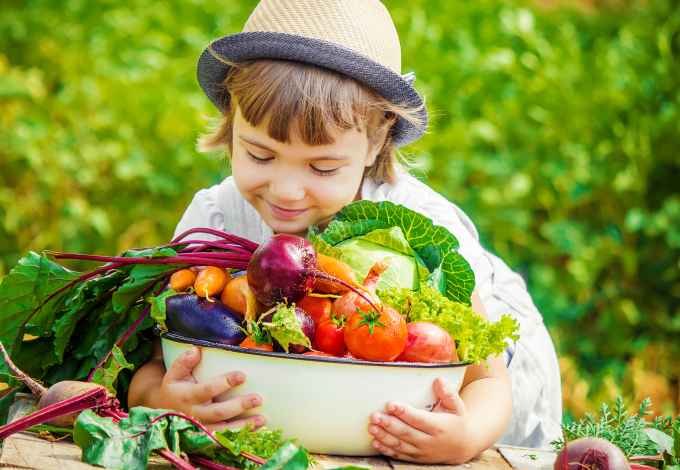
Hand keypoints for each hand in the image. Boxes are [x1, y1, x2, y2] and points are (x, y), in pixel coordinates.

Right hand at [150, 346, 264, 431]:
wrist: (163, 415)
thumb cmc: (174, 390)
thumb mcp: (173, 374)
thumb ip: (183, 362)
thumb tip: (196, 349)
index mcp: (189, 396)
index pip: (208, 389)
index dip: (225, 383)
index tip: (242, 375)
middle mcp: (196, 415)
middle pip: (220, 412)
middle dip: (240, 406)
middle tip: (258, 398)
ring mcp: (203, 428)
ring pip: (224, 430)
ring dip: (244, 425)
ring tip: (261, 419)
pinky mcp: (208, 437)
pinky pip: (226, 439)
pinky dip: (241, 437)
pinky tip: (256, 432)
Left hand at [368, 377, 472, 463]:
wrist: (461, 446)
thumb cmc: (456, 422)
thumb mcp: (457, 406)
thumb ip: (448, 393)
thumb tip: (439, 380)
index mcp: (438, 426)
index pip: (418, 419)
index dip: (404, 412)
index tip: (390, 404)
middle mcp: (429, 441)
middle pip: (406, 432)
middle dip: (389, 424)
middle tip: (374, 416)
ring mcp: (421, 451)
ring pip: (400, 445)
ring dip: (384, 437)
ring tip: (371, 427)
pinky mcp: (415, 457)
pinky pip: (399, 455)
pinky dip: (386, 450)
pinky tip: (375, 442)